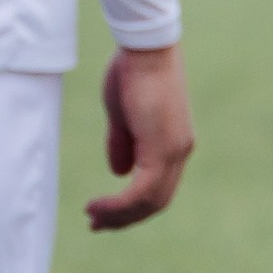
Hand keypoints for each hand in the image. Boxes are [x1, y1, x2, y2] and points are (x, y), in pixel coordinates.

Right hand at [86, 44, 194, 231]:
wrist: (145, 48)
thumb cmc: (132, 72)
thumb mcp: (123, 115)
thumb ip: (123, 143)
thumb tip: (119, 172)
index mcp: (173, 142)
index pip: (158, 187)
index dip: (132, 205)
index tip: (104, 213)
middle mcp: (180, 150)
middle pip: (156, 201)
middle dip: (125, 218)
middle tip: (96, 224)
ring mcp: (174, 151)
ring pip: (150, 202)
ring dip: (119, 215)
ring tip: (92, 217)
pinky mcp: (163, 150)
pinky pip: (142, 192)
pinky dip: (119, 205)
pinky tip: (98, 207)